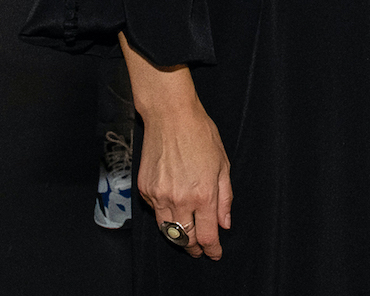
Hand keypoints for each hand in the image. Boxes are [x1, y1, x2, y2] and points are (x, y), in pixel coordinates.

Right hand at [138, 98, 232, 259]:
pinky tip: (172, 209)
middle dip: (194, 247)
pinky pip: (155, 212)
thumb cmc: (200, 134)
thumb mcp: (223, 164)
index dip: (212, 250)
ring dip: (178, 236)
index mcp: (203, 195)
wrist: (170, 115)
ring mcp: (158, 196)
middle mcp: (179, 200)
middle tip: (199, 249)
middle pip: (185, 239)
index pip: (207, 236)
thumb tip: (225, 223)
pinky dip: (164, 215)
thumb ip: (224, 198)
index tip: (215, 254)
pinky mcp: (144, 189)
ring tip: (186, 237)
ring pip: (167, 230)